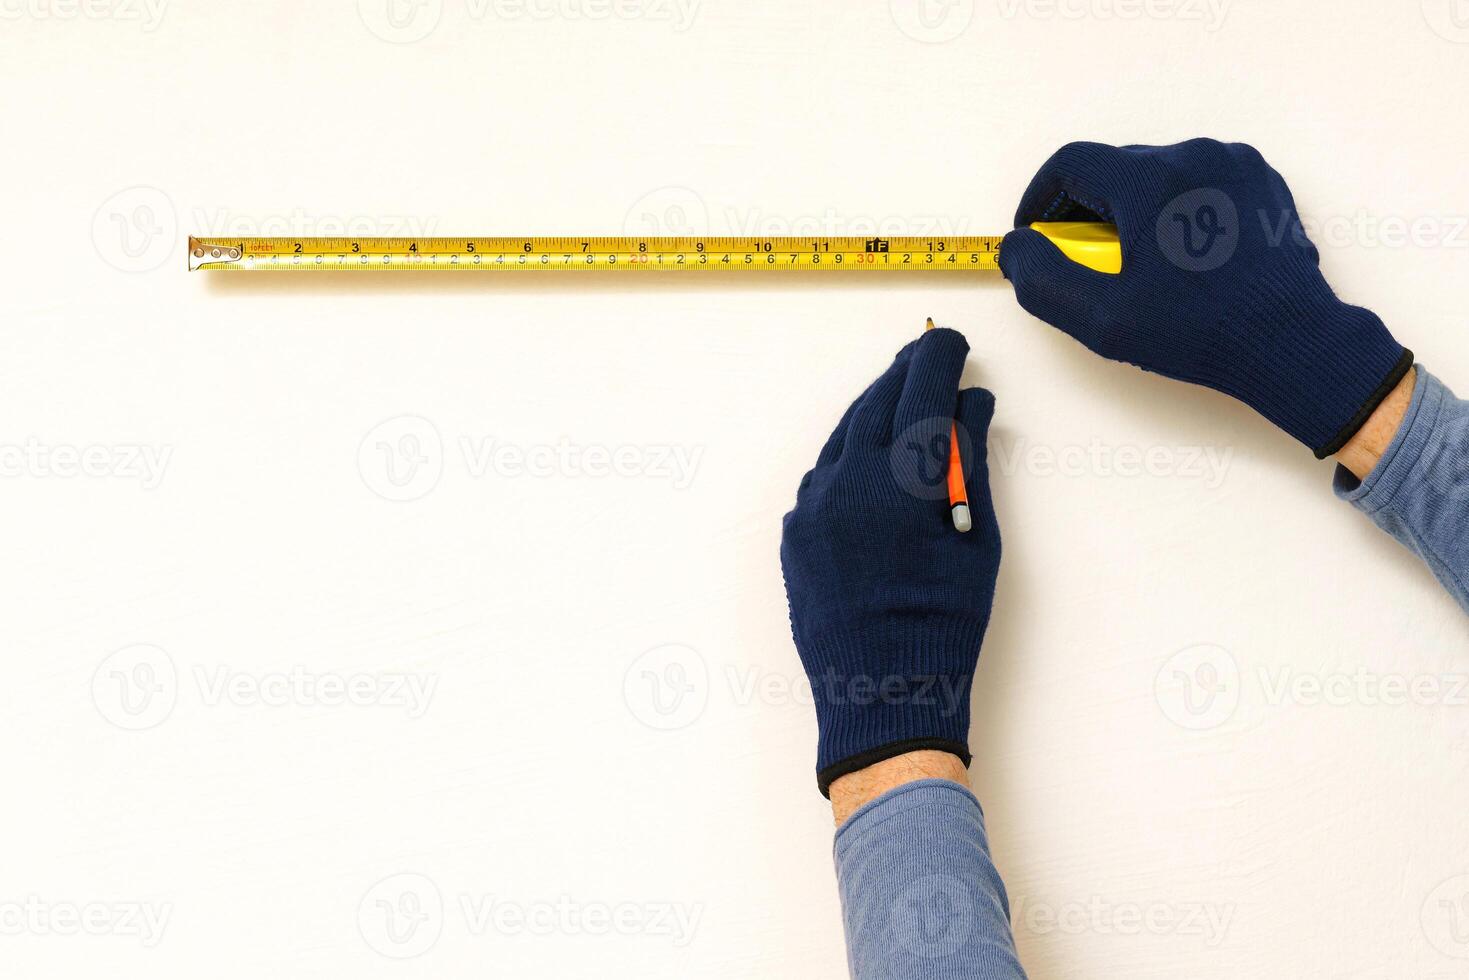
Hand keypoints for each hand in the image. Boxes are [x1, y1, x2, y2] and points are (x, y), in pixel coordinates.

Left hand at [780, 328, 999, 796]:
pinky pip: (824, 473)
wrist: (882, 691)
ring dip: (873, 410)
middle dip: (905, 374)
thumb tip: (970, 404)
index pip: (921, 390)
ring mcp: (811, 505)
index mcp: (899, 477)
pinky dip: (850, 453)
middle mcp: (846, 479)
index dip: (940, 359)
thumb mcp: (977, 538)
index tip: (954, 343)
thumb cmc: (946, 620)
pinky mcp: (794, 531)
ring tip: (901, 398)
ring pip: (843, 434)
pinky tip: (869, 454)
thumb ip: (969, 462)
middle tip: (928, 357)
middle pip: (876, 402)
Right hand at [999, 139, 1411, 457]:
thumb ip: (1043, 278)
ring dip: (1133, 209)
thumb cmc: (1200, 332)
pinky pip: (1200, 181)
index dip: (1039, 199)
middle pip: (1114, 167)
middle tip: (1083, 261)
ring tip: (1137, 262)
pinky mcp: (1261, 181)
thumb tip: (1019, 247)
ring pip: (1157, 174)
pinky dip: (1177, 209)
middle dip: (1086, 209)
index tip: (1034, 234)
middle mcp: (1192, 156)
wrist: (1292, 340)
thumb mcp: (1101, 319)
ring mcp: (1233, 164)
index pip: (1069, 164)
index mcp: (1150, 181)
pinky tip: (1181, 257)